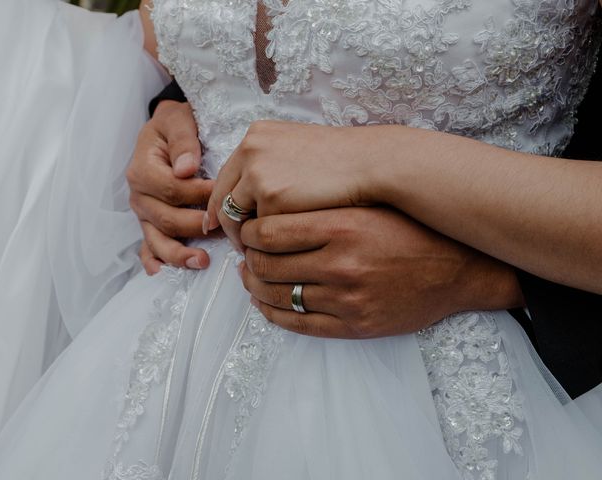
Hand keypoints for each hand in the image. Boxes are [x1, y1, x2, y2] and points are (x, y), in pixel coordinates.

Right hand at [127, 100, 215, 273]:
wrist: (168, 130)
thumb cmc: (176, 125)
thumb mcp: (178, 120)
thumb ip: (183, 141)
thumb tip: (186, 169)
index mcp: (143, 169)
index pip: (172, 189)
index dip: (199, 194)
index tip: (223, 193)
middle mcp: (139, 195)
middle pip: (167, 218)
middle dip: (196, 226)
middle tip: (225, 229)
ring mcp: (143, 213)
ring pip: (157, 239)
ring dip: (178, 254)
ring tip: (202, 261)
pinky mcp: (149, 224)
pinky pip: (148, 247)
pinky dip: (154, 261)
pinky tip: (162, 273)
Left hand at [205, 120, 378, 248]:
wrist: (371, 163)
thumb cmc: (344, 162)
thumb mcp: (299, 151)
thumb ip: (272, 165)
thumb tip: (252, 193)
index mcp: (258, 135)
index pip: (227, 175)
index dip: (224, 202)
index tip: (222, 222)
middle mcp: (251, 147)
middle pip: (223, 195)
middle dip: (226, 223)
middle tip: (237, 245)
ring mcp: (258, 170)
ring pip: (234, 214)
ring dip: (243, 236)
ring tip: (258, 252)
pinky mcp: (270, 194)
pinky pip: (256, 227)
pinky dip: (262, 242)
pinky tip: (275, 252)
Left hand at [239, 208, 522, 337]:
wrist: (459, 269)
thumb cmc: (411, 230)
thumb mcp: (367, 207)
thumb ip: (321, 209)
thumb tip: (267, 212)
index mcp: (343, 226)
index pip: (269, 232)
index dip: (249, 233)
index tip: (248, 230)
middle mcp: (342, 264)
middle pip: (266, 265)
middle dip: (248, 259)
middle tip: (246, 254)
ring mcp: (347, 300)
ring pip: (276, 297)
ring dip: (254, 287)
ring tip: (252, 277)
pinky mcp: (354, 326)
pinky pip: (297, 324)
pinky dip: (272, 314)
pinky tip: (265, 303)